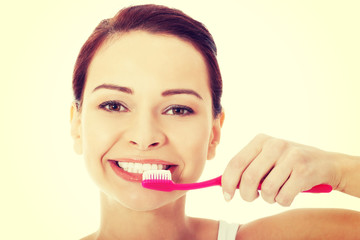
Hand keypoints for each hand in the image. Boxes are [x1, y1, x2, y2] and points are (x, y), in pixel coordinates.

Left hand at [222, 134, 340, 205]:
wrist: (325, 163)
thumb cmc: (288, 164)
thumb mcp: (266, 158)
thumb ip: (247, 168)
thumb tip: (225, 186)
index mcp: (260, 140)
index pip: (235, 162)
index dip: (227, 182)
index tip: (226, 196)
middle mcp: (274, 145)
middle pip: (248, 177)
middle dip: (246, 195)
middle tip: (251, 198)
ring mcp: (290, 156)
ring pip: (266, 190)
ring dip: (268, 199)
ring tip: (274, 193)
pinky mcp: (304, 170)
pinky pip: (283, 197)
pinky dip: (282, 201)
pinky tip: (288, 193)